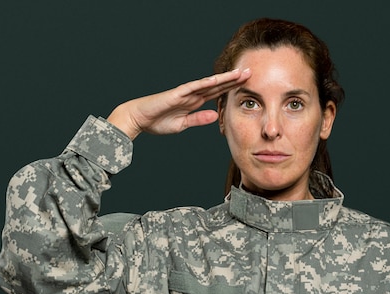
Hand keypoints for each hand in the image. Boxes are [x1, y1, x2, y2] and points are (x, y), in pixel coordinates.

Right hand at [107, 68, 250, 139]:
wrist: (138, 118)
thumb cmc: (158, 121)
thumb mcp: (183, 124)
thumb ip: (198, 119)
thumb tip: (215, 115)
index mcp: (194, 102)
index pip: (217, 93)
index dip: (231, 88)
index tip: (246, 85)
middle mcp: (192, 95)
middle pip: (217, 86)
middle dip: (233, 79)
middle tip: (251, 72)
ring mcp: (185, 93)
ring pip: (209, 84)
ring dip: (224, 78)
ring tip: (240, 73)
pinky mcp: (177, 94)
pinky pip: (193, 87)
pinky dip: (205, 83)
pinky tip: (217, 80)